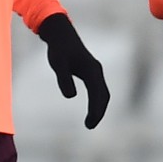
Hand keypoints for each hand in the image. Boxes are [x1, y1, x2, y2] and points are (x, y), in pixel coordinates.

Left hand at [37, 14, 109, 128]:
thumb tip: (71, 96)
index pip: (97, 94)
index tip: (89, 124)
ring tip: (90, 123)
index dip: (95, 110)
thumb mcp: (58, 64)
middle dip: (99, 112)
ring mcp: (95, 71)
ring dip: (99, 108)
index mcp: (91, 70)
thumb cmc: (59, 49)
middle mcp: (97, 71)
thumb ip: (64, 79)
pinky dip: (97, 101)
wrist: (60, 34)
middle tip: (89, 126)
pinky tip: (91, 109)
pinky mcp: (91, 72)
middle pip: (104, 95)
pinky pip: (98, 90)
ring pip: (103, 93)